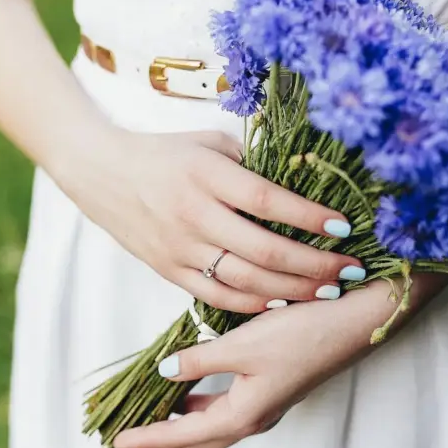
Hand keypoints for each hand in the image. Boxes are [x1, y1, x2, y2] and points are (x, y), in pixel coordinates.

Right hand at [53, 124, 364, 312]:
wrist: (99, 173)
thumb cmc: (163, 154)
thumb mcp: (207, 143)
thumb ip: (251, 163)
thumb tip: (302, 183)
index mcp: (206, 174)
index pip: (268, 201)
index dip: (309, 217)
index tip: (343, 227)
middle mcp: (194, 214)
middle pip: (264, 250)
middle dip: (314, 264)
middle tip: (348, 269)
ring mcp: (180, 247)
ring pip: (246, 280)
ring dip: (292, 290)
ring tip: (327, 291)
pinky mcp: (169, 270)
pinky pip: (218, 295)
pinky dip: (253, 303)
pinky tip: (282, 302)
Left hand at [112, 276, 447, 447]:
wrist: (358, 319)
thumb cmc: (304, 331)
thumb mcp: (244, 344)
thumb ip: (201, 361)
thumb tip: (165, 373)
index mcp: (245, 413)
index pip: (185, 435)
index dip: (149, 438)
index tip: (117, 441)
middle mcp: (255, 416)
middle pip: (197, 442)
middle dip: (161, 446)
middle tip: (128, 445)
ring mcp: (267, 403)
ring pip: (212, 427)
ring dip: (180, 428)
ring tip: (151, 422)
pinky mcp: (274, 387)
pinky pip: (225, 409)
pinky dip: (200, 408)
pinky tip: (189, 392)